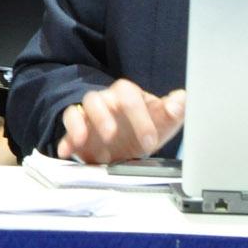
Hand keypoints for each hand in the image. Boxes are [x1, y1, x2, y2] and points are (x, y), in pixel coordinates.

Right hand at [56, 79, 185, 164]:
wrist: (131, 143)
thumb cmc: (148, 127)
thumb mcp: (165, 121)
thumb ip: (175, 109)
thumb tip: (182, 99)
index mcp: (127, 95)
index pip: (129, 95)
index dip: (138, 117)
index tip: (150, 141)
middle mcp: (105, 102)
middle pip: (96, 98)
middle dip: (102, 116)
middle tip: (112, 135)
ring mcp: (88, 116)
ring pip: (77, 110)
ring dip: (80, 125)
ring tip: (83, 140)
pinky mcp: (76, 133)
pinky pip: (66, 133)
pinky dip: (65, 140)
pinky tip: (66, 151)